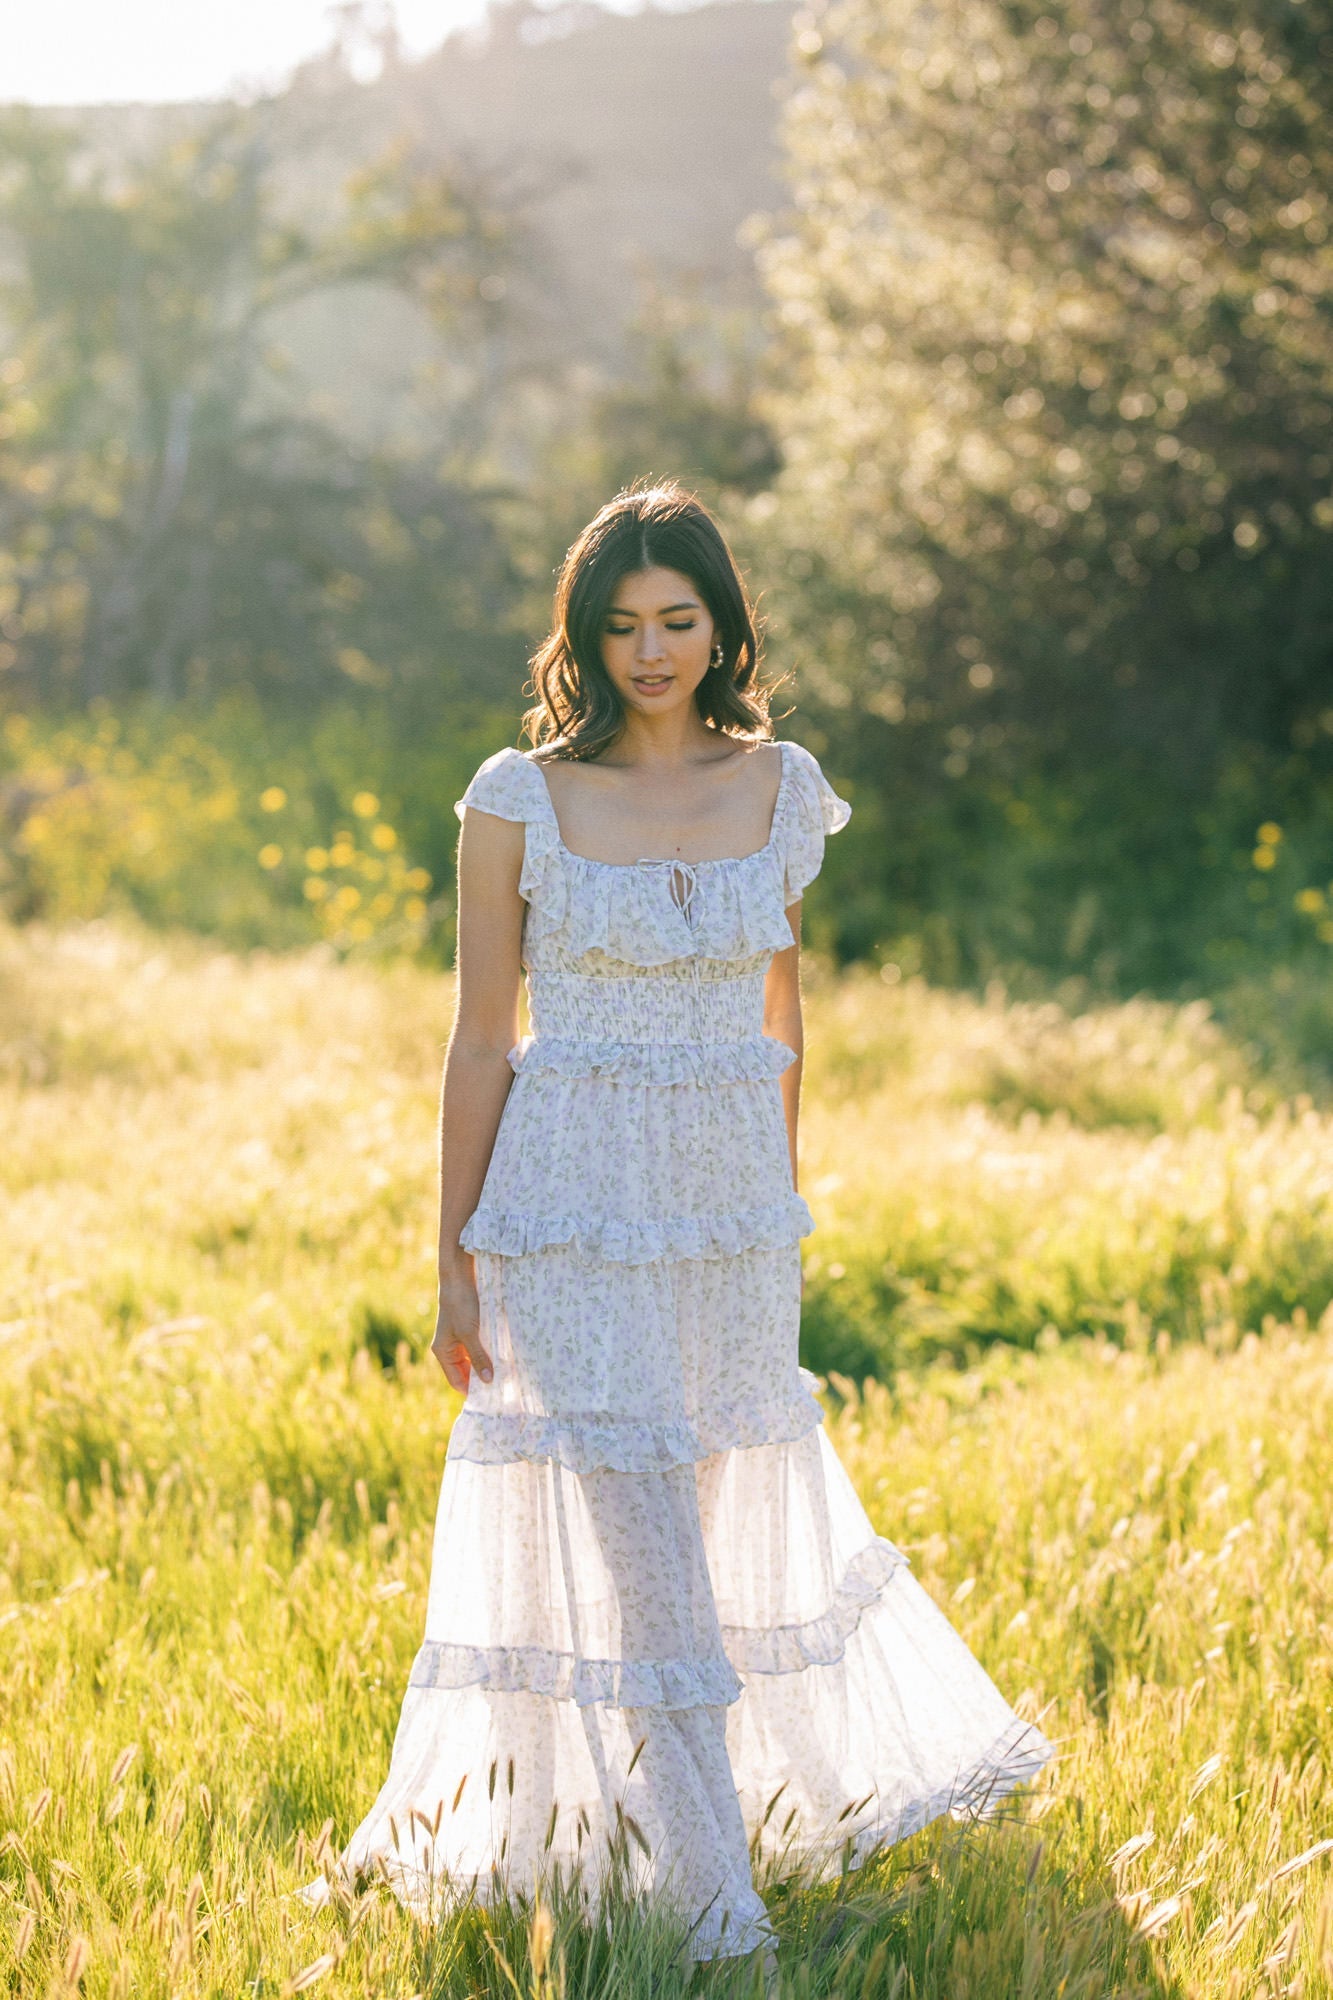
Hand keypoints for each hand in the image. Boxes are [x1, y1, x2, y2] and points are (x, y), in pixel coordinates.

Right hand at [431, 1262, 492, 1392]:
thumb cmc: (460, 1304)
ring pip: (473, 1360)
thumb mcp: (470, 1333)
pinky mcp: (469, 1329)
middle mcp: (449, 1348)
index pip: (457, 1380)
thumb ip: (478, 1357)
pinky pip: (479, 1347)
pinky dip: (488, 1353)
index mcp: (443, 1352)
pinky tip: (502, 1356)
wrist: (460, 1276)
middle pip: (465, 1372)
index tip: (490, 1398)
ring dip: (487, 1365)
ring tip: (504, 1374)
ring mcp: (459, 1339)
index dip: (471, 1391)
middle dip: (481, 1379)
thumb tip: (488, 1381)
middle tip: (502, 1388)